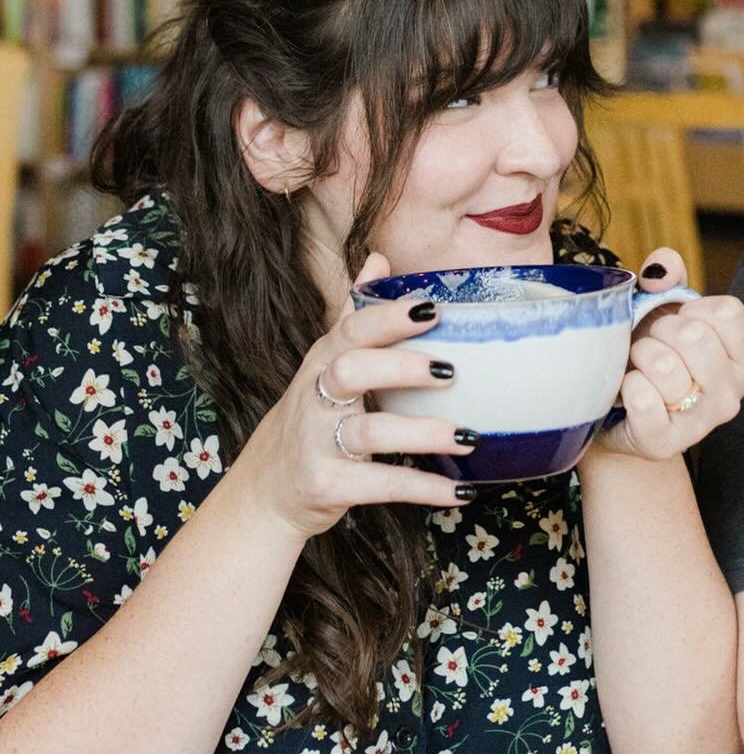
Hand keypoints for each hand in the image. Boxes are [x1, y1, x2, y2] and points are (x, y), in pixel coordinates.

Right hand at [237, 252, 475, 539]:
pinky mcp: (326, 486)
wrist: (263, 495)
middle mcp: (314, 399)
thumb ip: (351, 317)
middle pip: (350, 371)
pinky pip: (379, 485)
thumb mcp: (322, 367)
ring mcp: (317, 444)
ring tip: (470, 436)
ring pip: (368, 432)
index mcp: (322, 364)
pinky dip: (422, 488)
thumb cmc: (307, 422)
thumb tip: (379, 258)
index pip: (351, 330)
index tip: (433, 309)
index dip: (388, 317)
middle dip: (400, 367)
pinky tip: (460, 491)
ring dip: (422, 433)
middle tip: (451, 370)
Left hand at [595, 249, 743, 461]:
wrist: (619, 413)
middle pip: (695, 337)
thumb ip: (667, 279)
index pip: (728, 314)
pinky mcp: (665, 444)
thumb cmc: (651, 356)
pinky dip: (626, 386)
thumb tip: (664, 264)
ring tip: (638, 367)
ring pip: (664, 367)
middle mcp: (732, 395)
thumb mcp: (663, 311)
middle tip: (651, 346)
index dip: (693, 308)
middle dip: (660, 331)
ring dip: (639, 357)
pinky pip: (643, 400)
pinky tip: (628, 391)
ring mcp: (702, 423)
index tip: (680, 323)